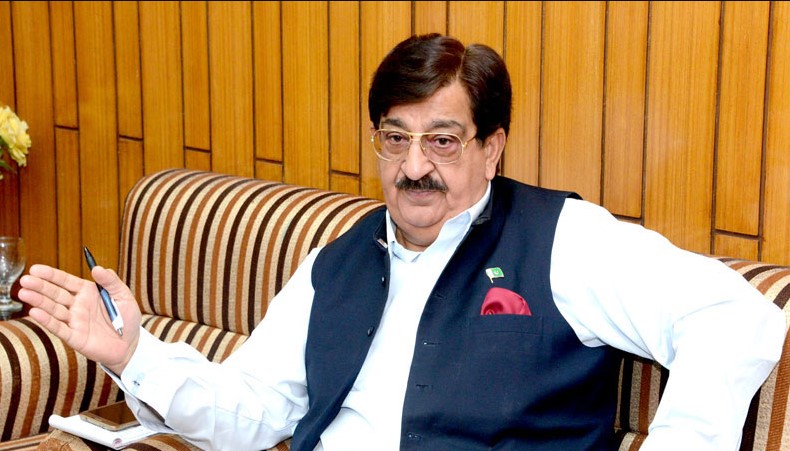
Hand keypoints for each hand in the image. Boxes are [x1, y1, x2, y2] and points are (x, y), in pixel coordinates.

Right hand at [18, 264, 141, 374]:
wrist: (130, 344)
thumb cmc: (127, 318)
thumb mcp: (123, 296)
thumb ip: (111, 281)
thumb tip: (98, 268)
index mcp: (87, 292)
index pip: (65, 281)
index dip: (51, 275)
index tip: (36, 269)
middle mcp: (77, 305)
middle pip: (55, 294)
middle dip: (40, 286)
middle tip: (25, 280)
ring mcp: (74, 321)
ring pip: (53, 309)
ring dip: (39, 301)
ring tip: (24, 293)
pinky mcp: (74, 337)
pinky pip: (59, 328)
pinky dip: (48, 320)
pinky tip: (35, 313)